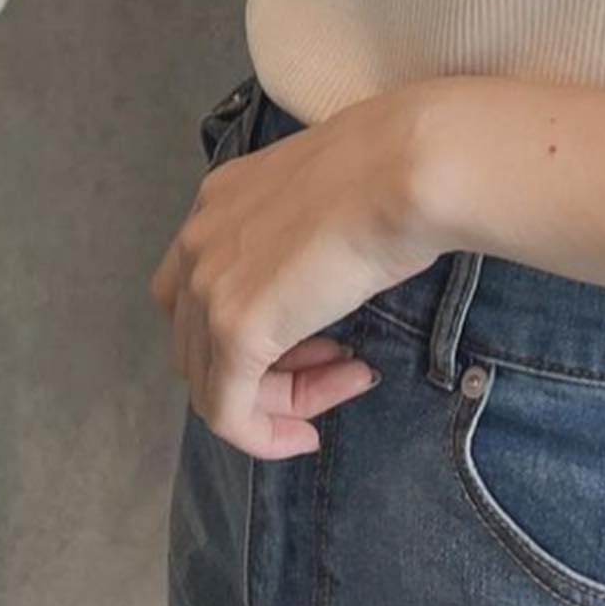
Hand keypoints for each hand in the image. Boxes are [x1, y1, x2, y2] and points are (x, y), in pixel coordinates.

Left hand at [148, 86, 441, 459]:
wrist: (406, 168)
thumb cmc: (394, 172)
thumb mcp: (330, 198)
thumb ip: (303, 238)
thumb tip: (322, 278)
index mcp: (219, 199)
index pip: (203, 286)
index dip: (257, 320)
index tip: (321, 335)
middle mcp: (198, 240)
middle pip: (201, 339)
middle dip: (269, 364)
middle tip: (339, 363)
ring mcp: (209, 287)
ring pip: (213, 380)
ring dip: (280, 396)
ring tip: (347, 380)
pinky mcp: (235, 332)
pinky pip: (228, 414)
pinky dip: (262, 436)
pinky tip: (306, 437)